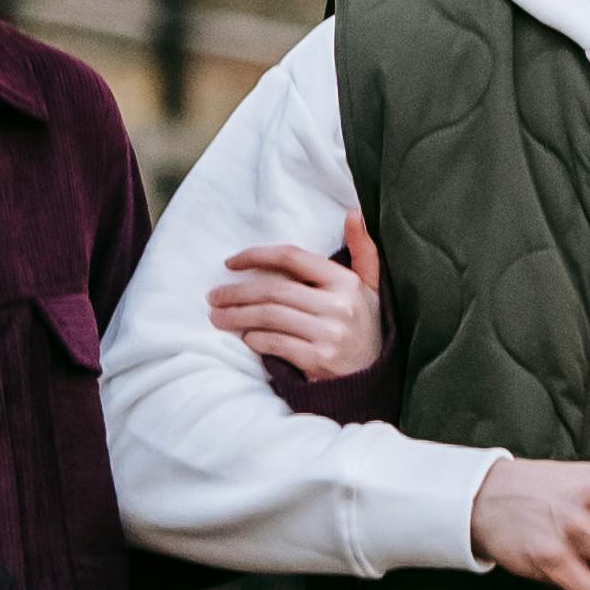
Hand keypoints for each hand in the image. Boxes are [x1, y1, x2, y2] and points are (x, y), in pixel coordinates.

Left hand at [207, 203, 383, 382]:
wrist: (375, 377)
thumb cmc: (365, 326)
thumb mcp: (371, 286)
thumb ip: (363, 250)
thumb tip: (352, 212)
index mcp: (346, 282)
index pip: (293, 257)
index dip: (257, 255)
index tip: (231, 263)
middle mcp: (338, 305)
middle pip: (274, 290)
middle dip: (237, 292)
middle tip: (213, 296)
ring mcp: (329, 334)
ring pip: (270, 317)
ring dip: (237, 316)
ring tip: (217, 316)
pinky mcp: (319, 360)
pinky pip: (276, 344)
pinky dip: (255, 339)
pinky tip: (245, 337)